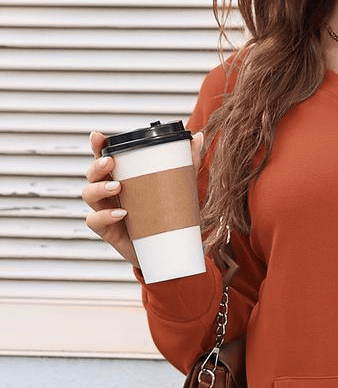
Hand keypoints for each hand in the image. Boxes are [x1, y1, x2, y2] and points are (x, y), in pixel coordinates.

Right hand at [82, 130, 203, 267]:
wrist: (167, 251)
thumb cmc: (167, 216)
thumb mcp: (179, 188)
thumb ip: (187, 163)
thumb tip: (197, 136)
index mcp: (122, 177)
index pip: (104, 157)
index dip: (97, 146)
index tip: (98, 136)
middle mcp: (110, 192)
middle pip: (92, 174)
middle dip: (97, 165)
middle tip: (111, 162)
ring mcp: (106, 211)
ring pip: (89, 194)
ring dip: (99, 188)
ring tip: (117, 186)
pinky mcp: (108, 231)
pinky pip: (94, 221)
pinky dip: (104, 216)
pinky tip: (120, 213)